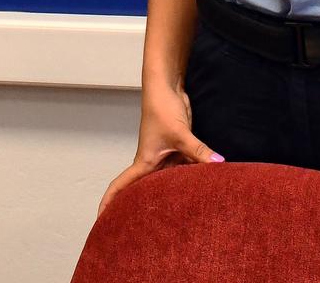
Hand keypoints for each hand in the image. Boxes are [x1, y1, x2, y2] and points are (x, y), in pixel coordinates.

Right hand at [97, 85, 222, 215]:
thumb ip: (199, 151)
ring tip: (182, 215)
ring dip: (176, 192)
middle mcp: (153, 162)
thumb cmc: (161, 108)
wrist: (168, 88)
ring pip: (171, 181)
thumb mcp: (180, 134)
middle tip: (148, 230)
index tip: (101, 220)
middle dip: (145, 207)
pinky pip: (186, 168)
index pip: (121, 186)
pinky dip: (194, 175)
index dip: (109, 203)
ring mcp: (166, 156)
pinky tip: (205, 185)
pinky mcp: (179, 149)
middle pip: (147, 190)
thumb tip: (218, 165)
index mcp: (144, 162)